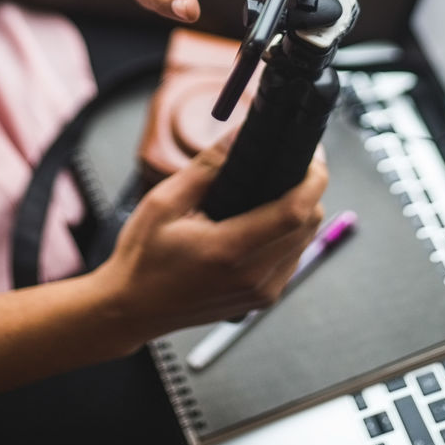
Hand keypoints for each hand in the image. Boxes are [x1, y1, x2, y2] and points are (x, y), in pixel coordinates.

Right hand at [91, 136, 327, 353]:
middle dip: (309, 188)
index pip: (294, 213)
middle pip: (309, 224)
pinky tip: (266, 217)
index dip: (312, 179)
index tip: (311, 155)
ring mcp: (261, 294)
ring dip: (301, 211)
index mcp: (228, 252)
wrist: (132, 310)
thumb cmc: (143, 258)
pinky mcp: (262, 300)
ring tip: (275, 187)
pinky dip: (290, 233)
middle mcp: (253, 278)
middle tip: (290, 162)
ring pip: (305, 240)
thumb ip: (208, 167)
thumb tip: (241, 134)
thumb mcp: (164, 202)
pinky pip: (293, 257)